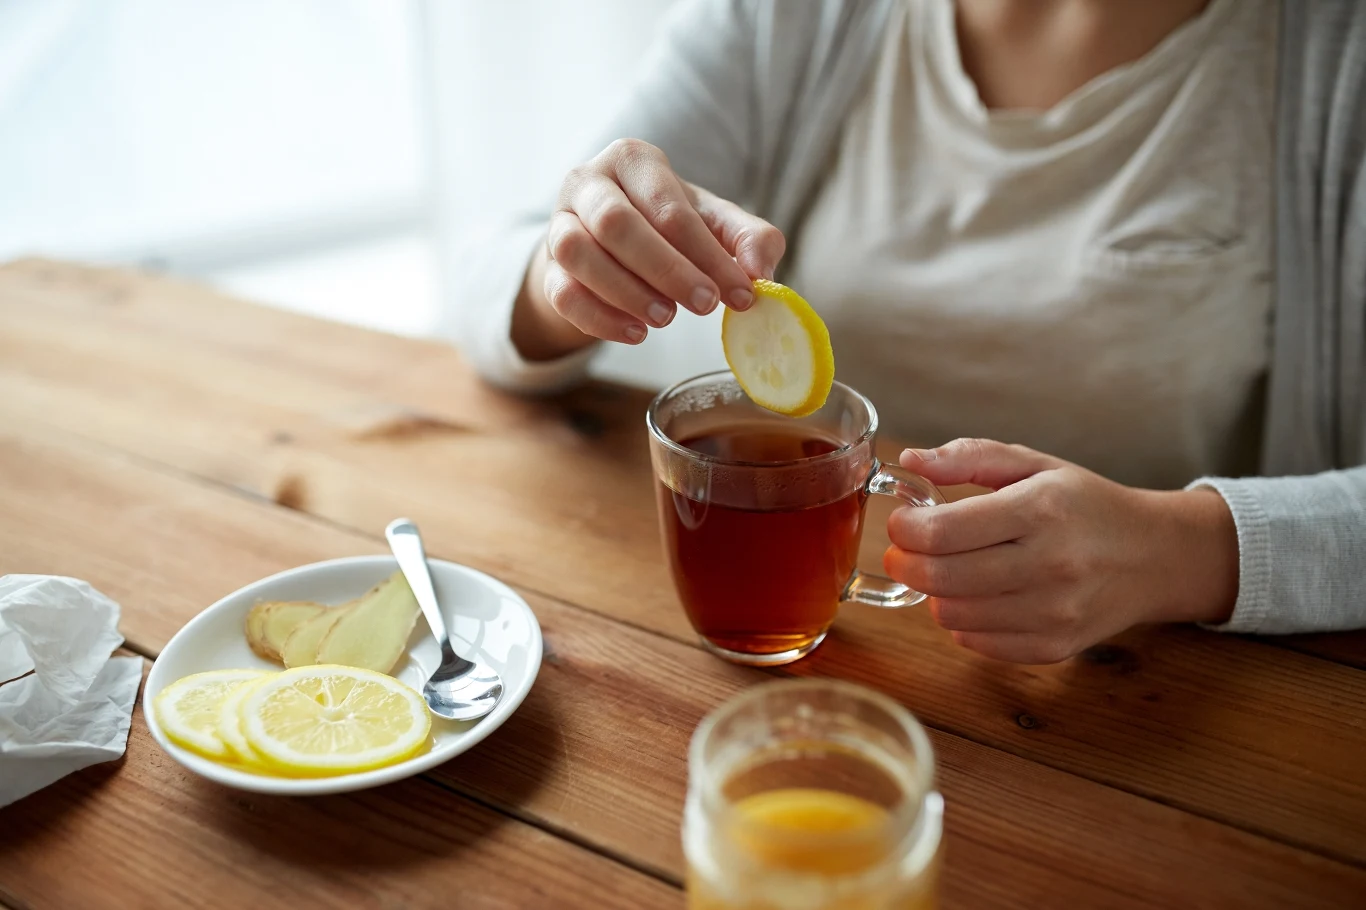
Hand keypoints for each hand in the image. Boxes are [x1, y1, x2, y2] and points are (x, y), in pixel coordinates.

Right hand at [511, 138, 785, 359]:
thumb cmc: (669, 228)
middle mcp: (588, 182)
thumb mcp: (714, 224)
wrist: (615, 245)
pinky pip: (562, 292)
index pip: (669, 207)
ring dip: (625, 291)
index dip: (707, 254)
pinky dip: (599, 317)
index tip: (740, 293)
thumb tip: (760, 272)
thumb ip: (749, 239)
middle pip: (617, 224)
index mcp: (634, 160)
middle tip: (705, 306)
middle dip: (666, 270)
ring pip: (578, 253)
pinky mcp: (547, 266)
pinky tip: (634, 333)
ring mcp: (558, 222)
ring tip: (665, 319)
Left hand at [884, 439, 1239, 663]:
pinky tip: (977, 597)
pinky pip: (977, 644)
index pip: (943, 532)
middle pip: (940, 578)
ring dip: (934, 594)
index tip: (904, 522)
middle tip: (907, 551)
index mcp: (1040, 509)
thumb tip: (910, 459)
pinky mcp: (1055, 646)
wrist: (1154, 556)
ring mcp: (1054, 612)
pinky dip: (962, 622)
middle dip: (907, 563)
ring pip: (952, 615)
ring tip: (947, 570)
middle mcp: (1050, 564)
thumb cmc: (1084, 504)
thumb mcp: (1033, 464)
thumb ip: (968, 456)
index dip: (905, 529)